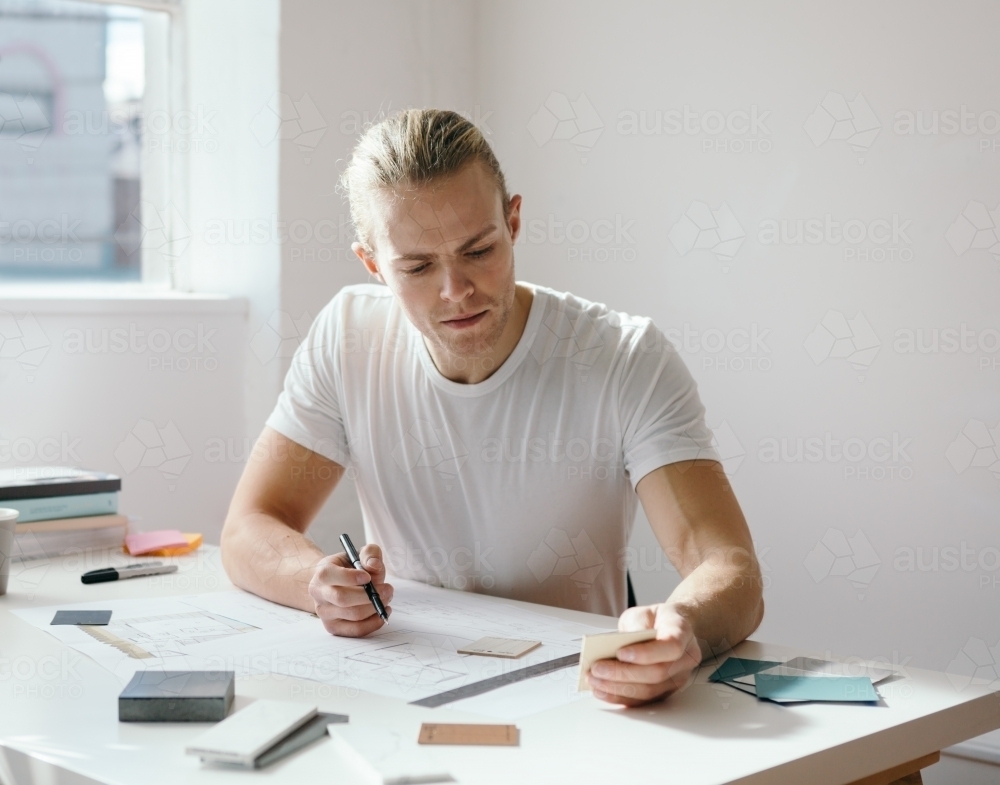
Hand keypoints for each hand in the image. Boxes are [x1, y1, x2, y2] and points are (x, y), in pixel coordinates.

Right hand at [308, 543, 393, 636]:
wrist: (334, 584)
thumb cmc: (349, 568)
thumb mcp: (359, 554)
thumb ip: (370, 554)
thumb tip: (374, 566)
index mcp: (323, 573)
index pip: (331, 576)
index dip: (351, 577)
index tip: (368, 577)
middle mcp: (319, 594)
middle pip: (343, 599)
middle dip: (370, 595)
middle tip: (388, 589)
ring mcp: (324, 613)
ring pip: (352, 616)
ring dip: (374, 608)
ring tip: (386, 598)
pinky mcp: (333, 627)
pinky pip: (356, 630)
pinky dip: (373, 623)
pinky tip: (382, 613)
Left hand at [587, 603, 701, 706]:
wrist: (669, 628)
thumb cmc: (655, 620)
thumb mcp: (643, 612)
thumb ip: (634, 625)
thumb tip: (616, 645)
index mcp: (682, 632)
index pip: (671, 647)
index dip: (646, 653)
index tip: (620, 652)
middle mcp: (684, 659)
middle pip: (657, 673)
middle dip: (623, 673)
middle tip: (597, 668)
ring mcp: (677, 679)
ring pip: (650, 691)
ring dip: (618, 688)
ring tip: (595, 680)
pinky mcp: (665, 692)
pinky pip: (643, 700)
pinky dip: (620, 697)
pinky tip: (603, 690)